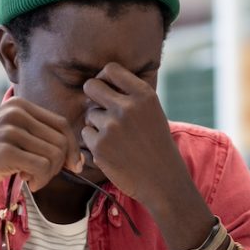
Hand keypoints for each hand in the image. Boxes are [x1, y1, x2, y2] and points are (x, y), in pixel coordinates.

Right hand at [0, 97, 82, 200]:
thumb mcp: (9, 135)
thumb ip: (37, 136)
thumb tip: (75, 155)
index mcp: (18, 105)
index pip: (61, 124)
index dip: (72, 148)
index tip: (72, 166)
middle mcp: (15, 112)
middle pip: (61, 140)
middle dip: (59, 164)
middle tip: (42, 176)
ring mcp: (9, 130)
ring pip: (55, 155)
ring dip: (48, 174)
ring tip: (32, 179)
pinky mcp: (5, 151)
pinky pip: (43, 167)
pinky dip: (40, 180)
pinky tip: (27, 182)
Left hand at [81, 62, 185, 206]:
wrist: (163, 180)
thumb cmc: (156, 145)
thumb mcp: (153, 112)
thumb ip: (130, 95)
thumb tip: (99, 82)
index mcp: (144, 95)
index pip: (111, 69)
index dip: (104, 77)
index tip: (107, 89)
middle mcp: (127, 107)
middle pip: (91, 86)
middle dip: (92, 96)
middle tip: (101, 109)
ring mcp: (111, 126)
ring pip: (89, 114)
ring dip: (97, 124)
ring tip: (117, 139)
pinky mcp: (99, 146)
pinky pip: (86, 133)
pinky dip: (94, 142)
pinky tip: (112, 151)